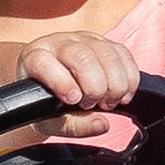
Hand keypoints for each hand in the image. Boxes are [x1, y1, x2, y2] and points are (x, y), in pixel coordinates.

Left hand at [5, 31, 143, 124]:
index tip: (74, 100)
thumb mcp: (50, 121)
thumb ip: (73, 126)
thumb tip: (101, 124)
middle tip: (95, 105)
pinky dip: (129, 76)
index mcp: (34, 58)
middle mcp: (58, 43)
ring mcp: (83, 39)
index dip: (62, 82)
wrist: (47, 84)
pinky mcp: (104, 41)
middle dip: (95, 86)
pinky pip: (123, 53)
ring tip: (109, 101)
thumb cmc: (44, 101)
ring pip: (106, 53)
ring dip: (115, 83)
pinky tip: (123, 93)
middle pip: (82, 57)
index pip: (44, 63)